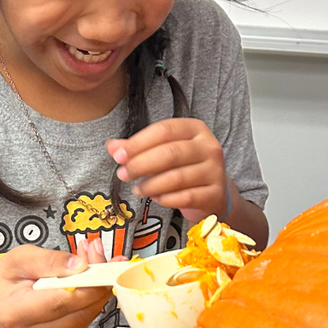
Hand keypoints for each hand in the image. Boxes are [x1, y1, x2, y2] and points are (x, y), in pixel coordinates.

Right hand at [0, 239, 119, 327]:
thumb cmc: (5, 281)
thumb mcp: (19, 258)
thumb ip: (49, 260)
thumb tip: (79, 265)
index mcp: (15, 312)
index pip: (62, 301)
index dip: (87, 282)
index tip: (100, 261)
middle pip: (79, 310)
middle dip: (97, 280)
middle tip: (100, 254)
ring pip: (87, 316)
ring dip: (98, 288)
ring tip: (94, 261)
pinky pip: (84, 319)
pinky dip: (91, 298)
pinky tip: (89, 279)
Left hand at [108, 118, 228, 223]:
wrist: (213, 192)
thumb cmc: (184, 167)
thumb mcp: (163, 151)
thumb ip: (138, 148)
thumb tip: (113, 147)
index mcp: (195, 129)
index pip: (164, 130)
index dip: (138, 142)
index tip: (118, 155)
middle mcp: (209, 147)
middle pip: (170, 153)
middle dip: (140, 165)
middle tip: (122, 174)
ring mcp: (215, 171)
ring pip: (176, 178)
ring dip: (150, 185)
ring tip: (137, 189)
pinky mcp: (215, 194)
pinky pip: (185, 197)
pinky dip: (165, 199)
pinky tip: (155, 198)